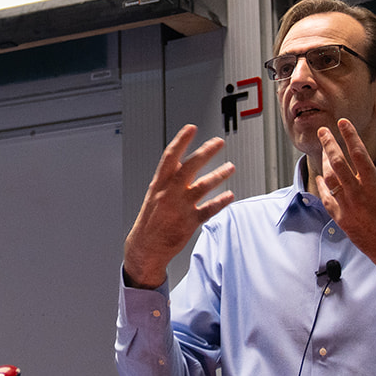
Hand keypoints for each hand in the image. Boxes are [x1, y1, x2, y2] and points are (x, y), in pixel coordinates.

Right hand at [124, 124, 234, 288]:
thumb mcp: (153, 194)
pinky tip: (229, 195)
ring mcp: (179, 207)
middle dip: (205, 152)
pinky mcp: (189, 222)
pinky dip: (220, 202)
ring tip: (230, 167)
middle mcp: (169, 193)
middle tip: (218, 142)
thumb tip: (181, 161)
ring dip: (219, 175)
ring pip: (203, 186)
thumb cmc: (150, 220)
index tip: (191, 128)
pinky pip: (209, 209)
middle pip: (190, 167)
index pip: (170, 157)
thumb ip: (168, 178)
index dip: (181, 141)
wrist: (145, 247)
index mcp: (158, 184)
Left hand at [314, 118, 375, 280]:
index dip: (350, 136)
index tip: (342, 123)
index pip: (359, 154)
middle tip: (322, 130)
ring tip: (323, 150)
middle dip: (329, 144)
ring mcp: (347, 207)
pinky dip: (322, 186)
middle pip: (338, 163)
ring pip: (330, 179)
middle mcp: (358, 194)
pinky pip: (326, 199)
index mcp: (375, 186)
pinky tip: (321, 177)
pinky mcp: (340, 219)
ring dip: (324, 162)